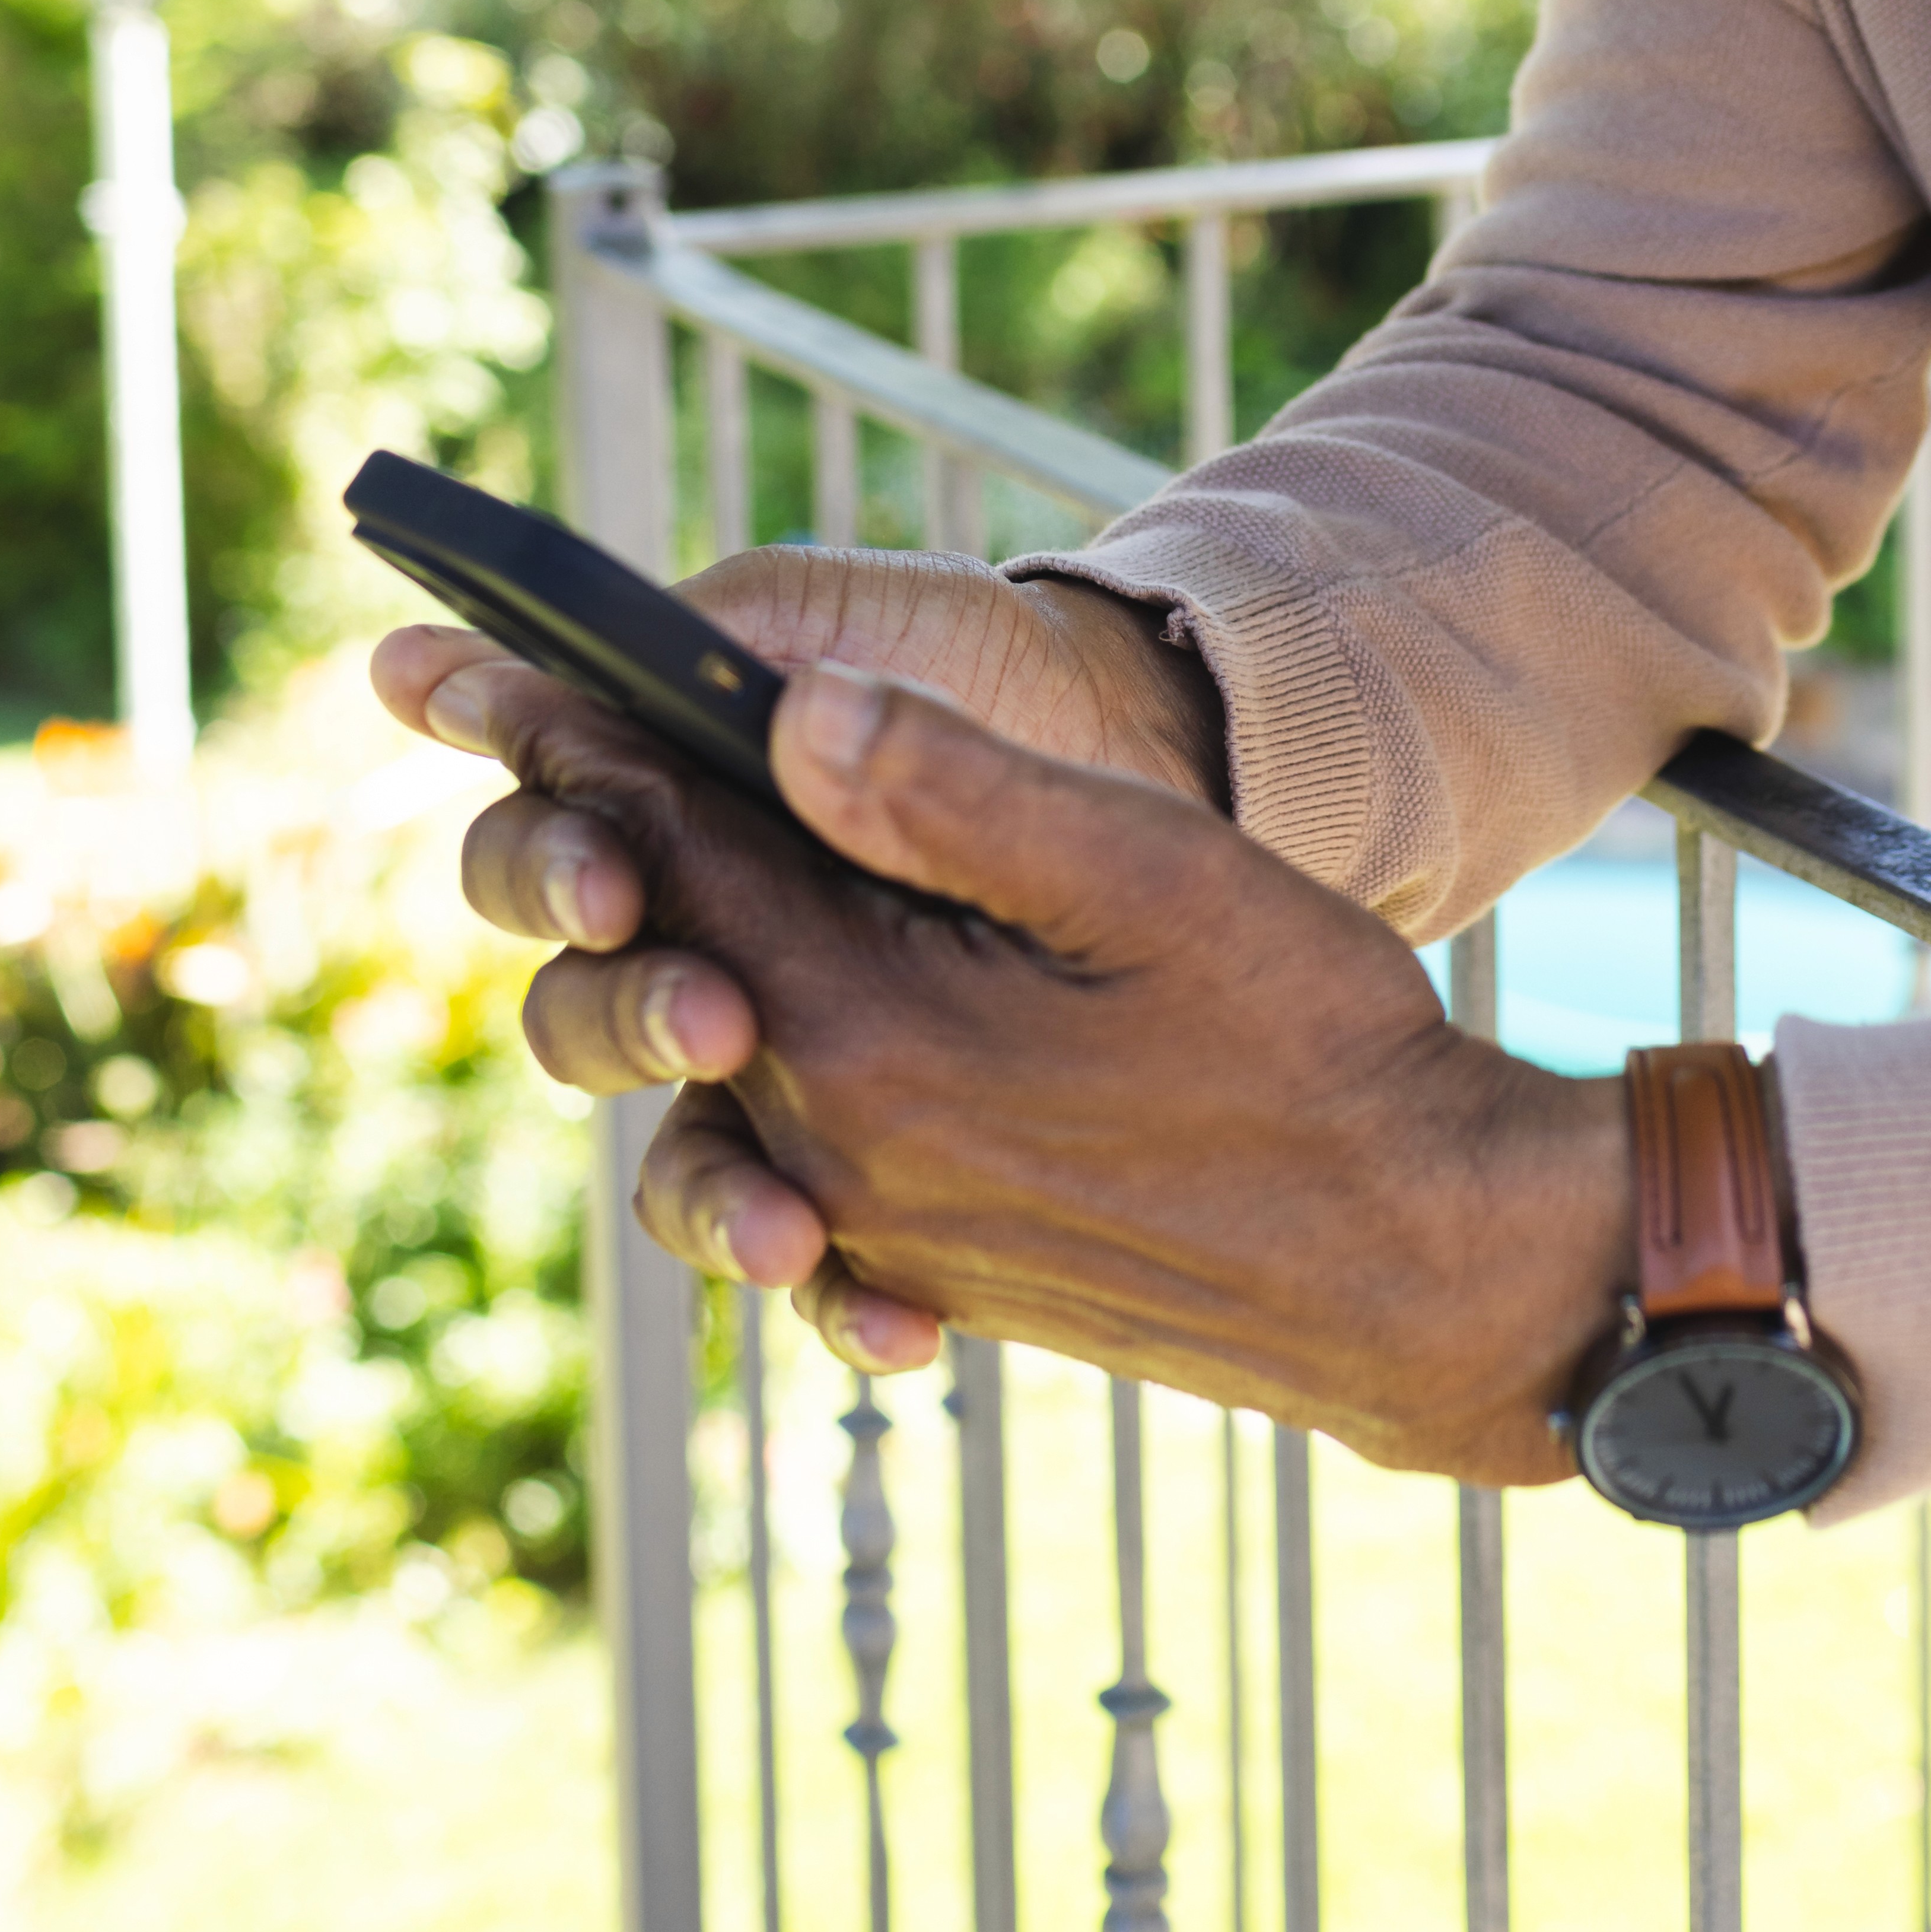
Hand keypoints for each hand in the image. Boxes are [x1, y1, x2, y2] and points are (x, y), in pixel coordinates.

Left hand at [425, 643, 1634, 1481]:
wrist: (1418, 1270)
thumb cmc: (1312, 1048)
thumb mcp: (1150, 877)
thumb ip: (957, 789)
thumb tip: (786, 707)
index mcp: (871, 1031)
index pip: (681, 851)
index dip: (600, 737)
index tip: (513, 661)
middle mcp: (841, 1143)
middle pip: (674, 956)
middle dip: (615, 840)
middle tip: (557, 738)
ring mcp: (881, 1220)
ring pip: (724, 1059)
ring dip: (695, 960)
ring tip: (668, 870)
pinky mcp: (934, 1263)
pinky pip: (799, 1154)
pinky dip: (777, 1072)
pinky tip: (804, 1011)